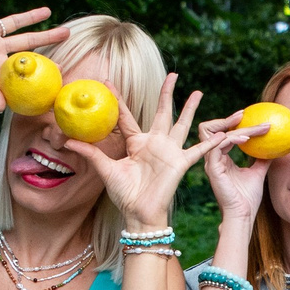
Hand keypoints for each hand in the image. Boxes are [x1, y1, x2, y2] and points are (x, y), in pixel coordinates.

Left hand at [58, 74, 208, 231]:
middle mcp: (154, 144)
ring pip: (182, 124)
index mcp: (136, 143)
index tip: (108, 81)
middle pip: (162, 112)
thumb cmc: (124, 195)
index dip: (118, 100)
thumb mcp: (105, 170)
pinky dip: (210, 144)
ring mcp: (169, 152)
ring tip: (197, 92)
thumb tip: (67, 140)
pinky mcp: (180, 163)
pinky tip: (222, 134)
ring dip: (190, 109)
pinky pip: (198, 151)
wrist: (139, 214)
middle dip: (167, 93)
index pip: (126, 117)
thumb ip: (91, 152)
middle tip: (173, 74)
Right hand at [199, 113, 270, 227]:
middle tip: (243, 113)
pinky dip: (231, 140)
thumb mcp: (258, 172)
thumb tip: (274, 145)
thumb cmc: (248, 197)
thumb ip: (262, 158)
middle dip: (226, 119)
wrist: (243, 214)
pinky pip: (218, 146)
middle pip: (211, 130)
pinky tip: (245, 139)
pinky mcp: (213, 169)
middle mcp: (213, 159)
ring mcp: (211, 163)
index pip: (222, 134)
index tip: (248, 115)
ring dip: (232, 127)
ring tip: (248, 125)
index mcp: (221, 158)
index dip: (232, 123)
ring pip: (216, 135)